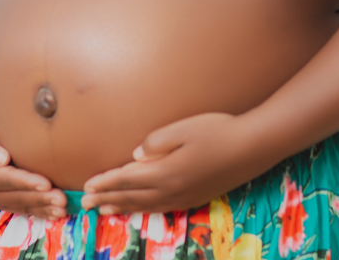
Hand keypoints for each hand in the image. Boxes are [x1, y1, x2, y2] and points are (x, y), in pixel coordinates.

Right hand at [0, 122, 67, 218]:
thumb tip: (1, 159)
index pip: (6, 179)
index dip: (26, 182)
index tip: (46, 183)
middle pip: (17, 196)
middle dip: (40, 199)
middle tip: (61, 199)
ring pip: (22, 206)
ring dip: (43, 209)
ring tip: (63, 209)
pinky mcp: (5, 200)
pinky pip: (23, 209)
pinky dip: (40, 212)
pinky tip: (57, 214)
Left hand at [81, 112, 262, 214]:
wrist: (252, 148)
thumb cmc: (217, 131)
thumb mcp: (183, 129)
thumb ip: (155, 143)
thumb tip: (135, 155)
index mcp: (165, 172)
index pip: (126, 179)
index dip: (105, 182)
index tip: (86, 186)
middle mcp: (172, 189)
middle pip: (132, 196)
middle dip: (107, 199)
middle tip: (86, 204)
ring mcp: (184, 196)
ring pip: (145, 206)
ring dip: (123, 207)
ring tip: (106, 210)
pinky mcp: (195, 197)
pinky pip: (161, 208)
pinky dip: (144, 209)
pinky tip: (141, 208)